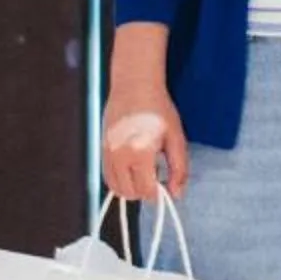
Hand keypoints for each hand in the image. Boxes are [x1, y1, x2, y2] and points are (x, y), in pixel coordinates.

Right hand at [101, 86, 188, 201]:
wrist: (134, 86)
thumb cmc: (158, 109)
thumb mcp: (177, 138)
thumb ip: (179, 169)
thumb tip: (176, 193)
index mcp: (140, 153)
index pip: (145, 190)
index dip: (158, 194)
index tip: (166, 187)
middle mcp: (119, 156)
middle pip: (128, 193)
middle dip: (144, 192)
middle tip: (157, 178)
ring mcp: (107, 152)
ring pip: (114, 187)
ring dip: (130, 188)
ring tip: (145, 172)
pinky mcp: (101, 148)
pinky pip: (107, 175)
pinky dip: (120, 179)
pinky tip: (133, 167)